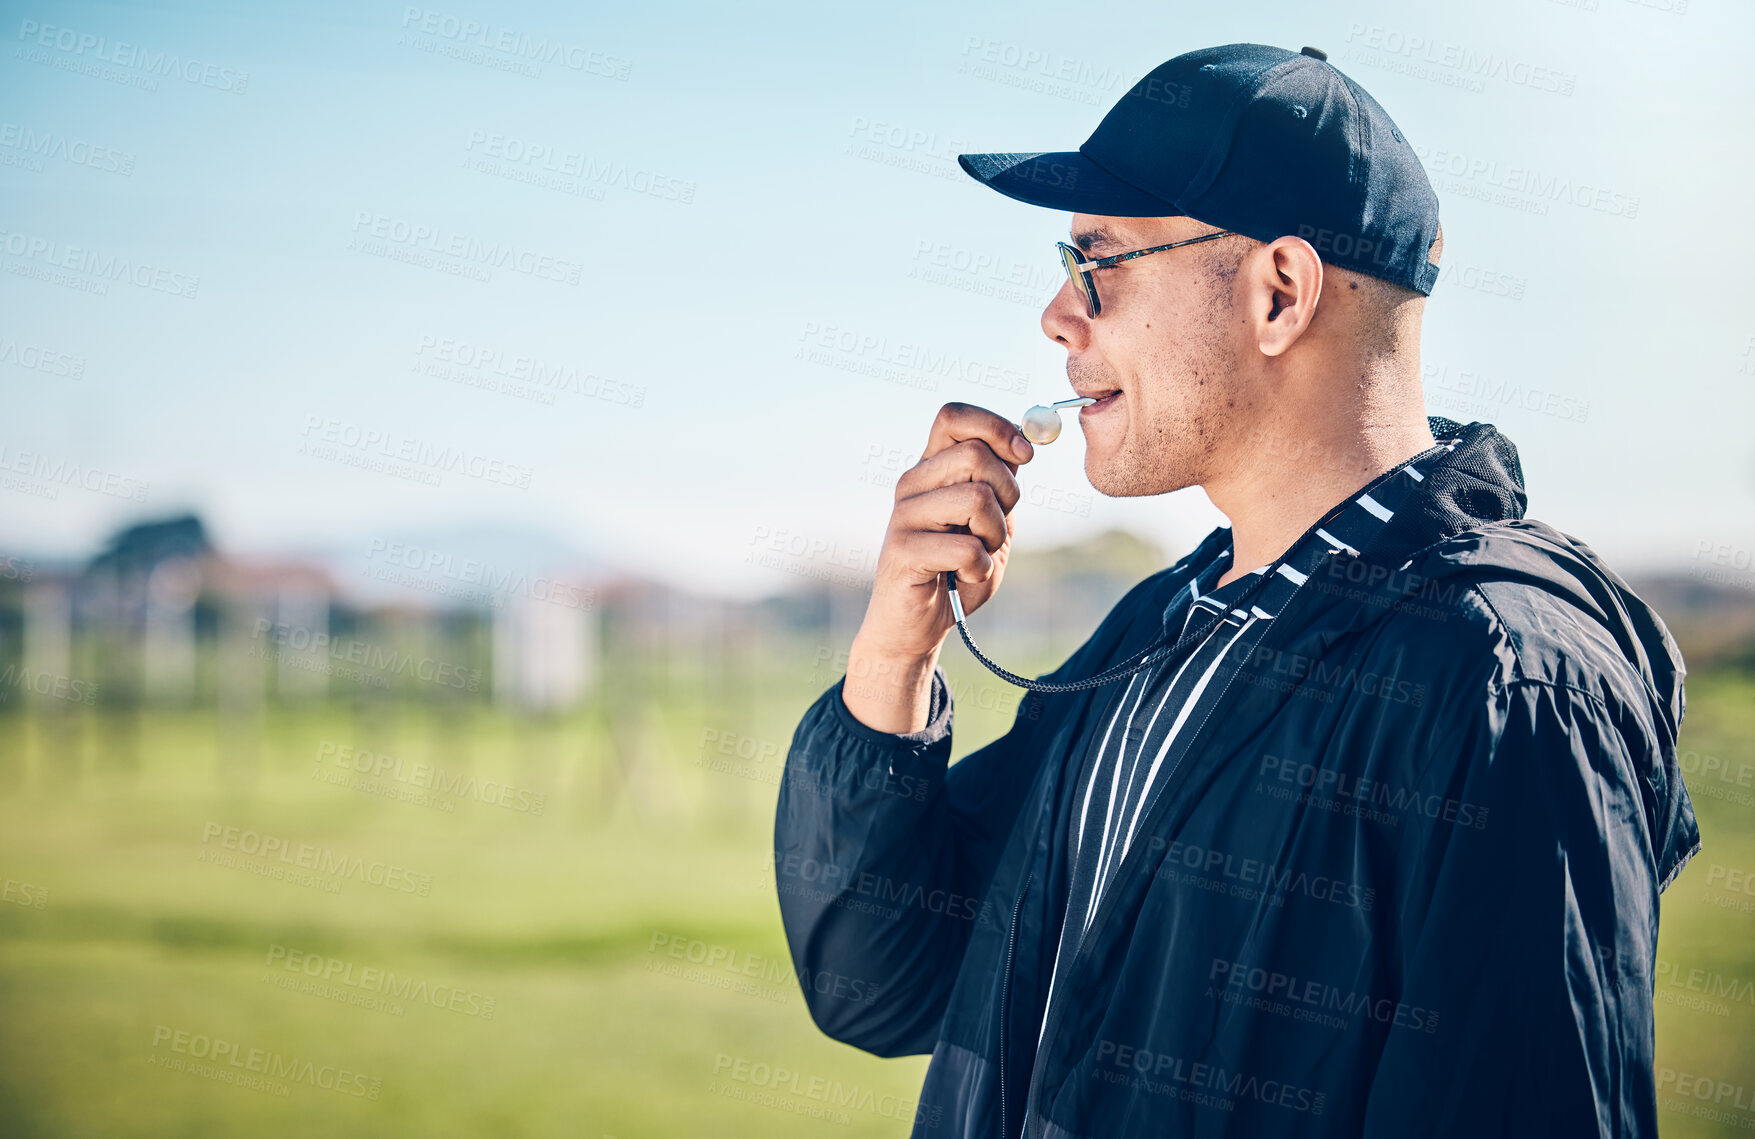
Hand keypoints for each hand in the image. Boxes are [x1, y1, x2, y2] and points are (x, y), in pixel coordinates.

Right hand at [842, 403, 1033, 731]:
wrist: (919, 626)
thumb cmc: (958, 570)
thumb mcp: (991, 520)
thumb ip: (1002, 481)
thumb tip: (1028, 439)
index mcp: (932, 467)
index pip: (954, 417)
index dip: (996, 427)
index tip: (1024, 456)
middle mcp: (912, 483)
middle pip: (975, 454)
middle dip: (1008, 492)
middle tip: (997, 526)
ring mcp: (903, 515)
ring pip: (976, 497)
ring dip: (995, 533)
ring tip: (980, 554)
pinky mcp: (902, 551)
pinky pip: (966, 546)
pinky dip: (982, 566)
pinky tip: (967, 575)